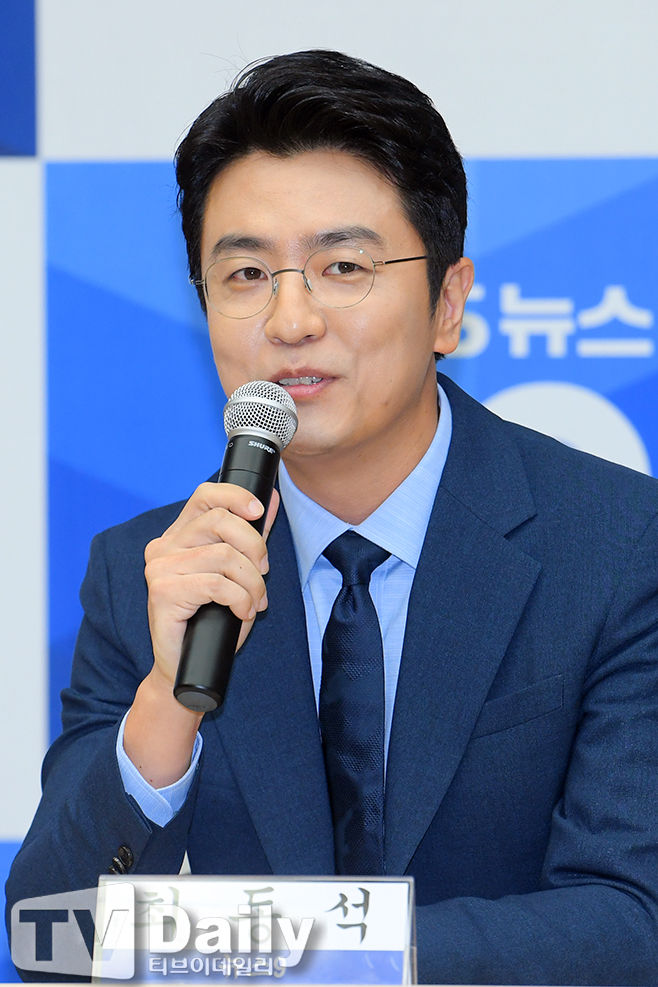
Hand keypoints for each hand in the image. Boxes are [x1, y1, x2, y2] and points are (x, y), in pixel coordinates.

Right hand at [124, 483, 278, 787]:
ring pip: (225, 556)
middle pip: (219, 520)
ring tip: (255, 603)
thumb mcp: (238, 572)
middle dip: (254, 545)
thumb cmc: (210, 620)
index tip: (259, 511)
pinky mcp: (163, 591)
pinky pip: (218, 584)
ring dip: (252, 583)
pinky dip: (241, 599)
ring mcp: (160, 568)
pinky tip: (243, 613)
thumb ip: (250, 536)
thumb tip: (271, 498)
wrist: (184, 667)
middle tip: (264, 572)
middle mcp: (163, 546)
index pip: (205, 495)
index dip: (236, 496)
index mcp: (179, 535)